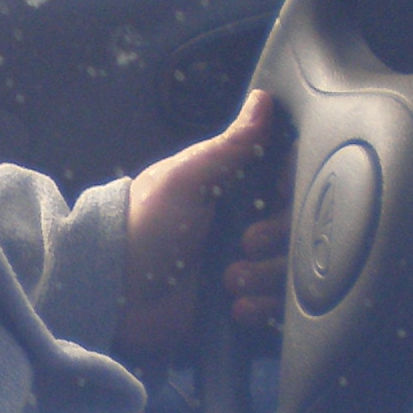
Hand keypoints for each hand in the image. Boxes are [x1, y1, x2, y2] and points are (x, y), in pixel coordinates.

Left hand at [117, 90, 281, 356]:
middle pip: (300, 233)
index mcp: (240, 191)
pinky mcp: (244, 307)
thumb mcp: (186, 178)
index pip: (295, 186)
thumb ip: (231, 145)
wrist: (112, 291)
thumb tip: (264, 99)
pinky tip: (235, 307)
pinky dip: (264, 312)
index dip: (293, 193)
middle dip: (277, 242)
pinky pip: (279, 313)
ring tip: (229, 281)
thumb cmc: (142, 224)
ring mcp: (249, 270)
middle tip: (243, 244)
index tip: (277, 197)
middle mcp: (250, 228)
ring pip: (293, 276)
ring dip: (267, 279)